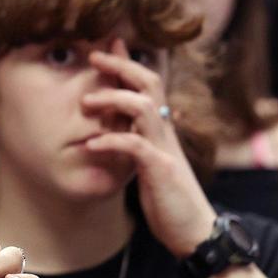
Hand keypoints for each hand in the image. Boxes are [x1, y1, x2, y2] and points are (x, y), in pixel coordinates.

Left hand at [82, 39, 215, 256]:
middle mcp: (165, 131)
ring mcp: (164, 149)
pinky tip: (91, 145)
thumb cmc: (166, 196)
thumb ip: (133, 141)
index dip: (127, 64)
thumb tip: (111, 129)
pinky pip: (136, 147)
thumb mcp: (147, 162)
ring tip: (86, 102)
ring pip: (145, 107)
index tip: (104, 47)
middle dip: (122, 66)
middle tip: (94, 55)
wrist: (192, 230)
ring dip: (114, 99)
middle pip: (150, 84)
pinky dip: (112, 141)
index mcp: (160, 128)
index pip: (147, 85)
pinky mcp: (161, 170)